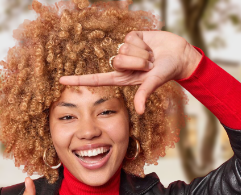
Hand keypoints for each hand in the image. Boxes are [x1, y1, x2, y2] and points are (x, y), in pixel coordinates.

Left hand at [58, 31, 201, 114]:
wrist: (179, 56)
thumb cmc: (167, 72)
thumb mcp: (154, 83)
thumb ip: (144, 94)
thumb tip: (138, 110)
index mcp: (122, 78)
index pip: (96, 80)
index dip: (79, 80)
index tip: (61, 81)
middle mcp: (121, 65)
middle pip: (117, 60)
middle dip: (136, 62)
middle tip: (149, 66)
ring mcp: (125, 51)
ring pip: (124, 49)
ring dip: (141, 53)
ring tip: (151, 57)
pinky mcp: (132, 38)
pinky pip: (130, 38)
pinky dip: (142, 43)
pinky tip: (149, 46)